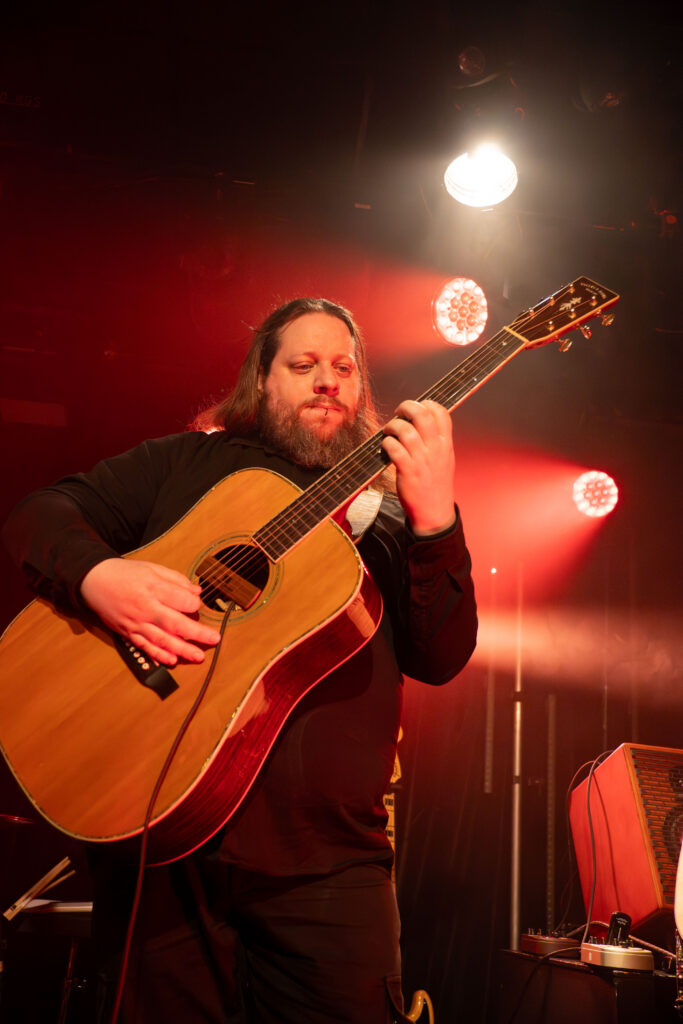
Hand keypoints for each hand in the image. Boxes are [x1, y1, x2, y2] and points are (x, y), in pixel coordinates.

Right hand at [80, 558, 221, 665]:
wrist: (94, 581)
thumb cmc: (125, 573)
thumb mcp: (152, 568)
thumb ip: (176, 580)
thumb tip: (197, 592)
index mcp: (153, 588)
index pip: (181, 599)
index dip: (194, 603)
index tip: (198, 604)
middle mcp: (145, 608)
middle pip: (175, 623)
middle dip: (197, 633)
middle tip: (214, 639)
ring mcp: (136, 623)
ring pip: (162, 640)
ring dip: (182, 649)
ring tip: (199, 656)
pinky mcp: (128, 633)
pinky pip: (145, 646)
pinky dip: (159, 655)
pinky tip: (172, 660)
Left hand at [381, 399, 456, 535]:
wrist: (434, 512)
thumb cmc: (436, 484)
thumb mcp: (445, 458)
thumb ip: (437, 440)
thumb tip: (423, 419)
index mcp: (445, 444)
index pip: (441, 413)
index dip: (427, 404)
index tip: (417, 407)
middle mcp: (435, 449)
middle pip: (422, 415)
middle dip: (407, 407)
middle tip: (399, 413)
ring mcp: (422, 460)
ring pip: (406, 431)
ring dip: (393, 426)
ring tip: (389, 431)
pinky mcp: (408, 472)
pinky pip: (395, 449)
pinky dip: (387, 443)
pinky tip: (386, 446)